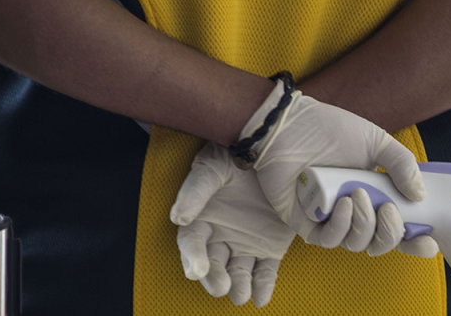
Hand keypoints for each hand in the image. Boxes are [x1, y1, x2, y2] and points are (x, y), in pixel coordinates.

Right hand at [171, 143, 295, 306]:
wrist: (272, 151)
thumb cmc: (234, 158)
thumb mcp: (212, 168)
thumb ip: (195, 192)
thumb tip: (178, 217)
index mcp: (202, 219)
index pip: (191, 243)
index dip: (192, 257)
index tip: (197, 270)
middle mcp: (221, 236)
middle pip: (213, 264)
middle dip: (215, 278)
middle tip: (221, 286)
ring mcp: (246, 244)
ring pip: (239, 273)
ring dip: (239, 287)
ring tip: (240, 295)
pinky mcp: (270, 248)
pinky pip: (265, 272)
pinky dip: (263, 287)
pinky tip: (261, 298)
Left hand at [241, 77, 437, 256]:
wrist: (287, 125)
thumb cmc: (327, 128)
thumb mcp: (375, 140)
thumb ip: (401, 164)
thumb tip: (420, 196)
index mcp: (373, 194)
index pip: (398, 228)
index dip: (415, 241)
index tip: (429, 242)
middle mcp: (354, 210)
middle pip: (379, 243)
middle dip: (390, 233)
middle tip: (388, 208)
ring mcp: (330, 218)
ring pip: (357, 244)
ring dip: (364, 224)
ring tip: (357, 195)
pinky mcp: (306, 222)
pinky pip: (328, 240)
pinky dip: (341, 227)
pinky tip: (343, 204)